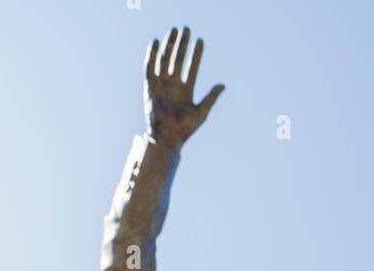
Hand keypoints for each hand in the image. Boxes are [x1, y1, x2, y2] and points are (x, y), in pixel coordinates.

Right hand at [144, 26, 223, 151]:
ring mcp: (162, 84)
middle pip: (178, 59)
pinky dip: (151, 54)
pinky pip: (149, 67)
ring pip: (165, 59)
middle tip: (186, 29)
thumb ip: (211, 97)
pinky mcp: (150, 86)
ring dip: (169, 45)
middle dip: (182, 44)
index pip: (192, 67)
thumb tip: (223, 85)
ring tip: (174, 31)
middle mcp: (174, 84)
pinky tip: (155, 42)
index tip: (200, 40)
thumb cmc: (185, 129)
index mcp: (186, 89)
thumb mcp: (202, 112)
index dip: (196, 54)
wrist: (167, 138)